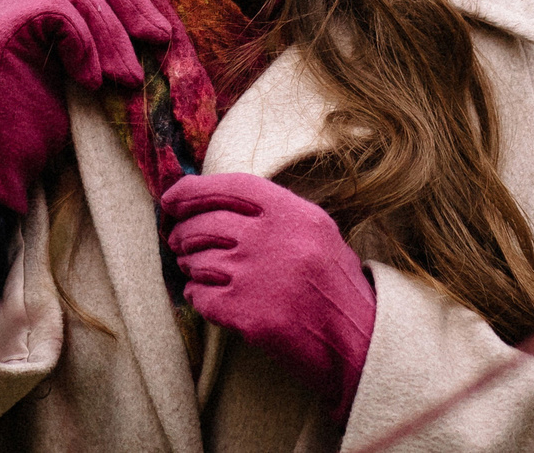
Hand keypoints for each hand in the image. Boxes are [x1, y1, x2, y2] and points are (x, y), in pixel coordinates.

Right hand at [0, 0, 173, 212]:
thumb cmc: (46, 124)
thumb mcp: (87, 73)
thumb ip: (106, 40)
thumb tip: (156, 31)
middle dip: (131, 1)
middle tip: (158, 45)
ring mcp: (11, 7)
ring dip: (114, 36)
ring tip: (121, 80)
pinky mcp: (7, 28)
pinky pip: (62, 12)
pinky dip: (88, 45)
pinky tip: (88, 80)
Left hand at [159, 173, 376, 420]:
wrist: (362, 348)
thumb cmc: (335, 289)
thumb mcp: (317, 234)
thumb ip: (271, 213)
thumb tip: (208, 200)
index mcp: (294, 214)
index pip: (229, 185)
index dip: (191, 190)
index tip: (170, 199)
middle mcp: (274, 239)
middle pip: (202, 223)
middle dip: (182, 234)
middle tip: (180, 243)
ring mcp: (259, 276)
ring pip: (195, 259)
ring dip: (190, 266)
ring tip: (201, 272)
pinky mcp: (248, 314)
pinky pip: (199, 295)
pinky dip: (198, 297)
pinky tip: (212, 300)